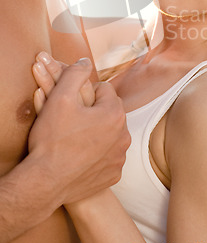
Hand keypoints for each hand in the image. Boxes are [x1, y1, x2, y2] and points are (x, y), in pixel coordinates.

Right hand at [28, 56, 130, 205]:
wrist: (45, 181)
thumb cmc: (52, 139)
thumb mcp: (60, 97)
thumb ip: (75, 73)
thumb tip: (85, 60)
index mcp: (114, 113)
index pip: (103, 90)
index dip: (84, 94)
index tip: (70, 105)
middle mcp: (124, 135)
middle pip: (109, 111)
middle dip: (93, 112)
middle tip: (71, 120)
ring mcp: (120, 156)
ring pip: (110, 133)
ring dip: (97, 132)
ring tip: (75, 138)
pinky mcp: (114, 174)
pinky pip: (109, 156)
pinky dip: (98, 154)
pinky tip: (81, 156)